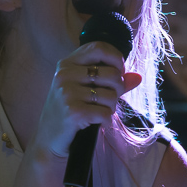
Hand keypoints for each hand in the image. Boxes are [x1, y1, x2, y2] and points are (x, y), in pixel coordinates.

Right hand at [32, 41, 142, 157]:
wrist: (48, 138)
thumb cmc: (68, 111)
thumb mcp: (84, 90)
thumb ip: (110, 81)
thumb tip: (137, 77)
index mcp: (67, 64)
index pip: (99, 48)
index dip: (116, 58)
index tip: (119, 72)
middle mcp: (65, 75)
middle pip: (111, 73)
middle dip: (119, 89)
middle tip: (110, 99)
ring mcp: (67, 93)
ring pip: (111, 95)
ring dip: (111, 108)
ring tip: (100, 113)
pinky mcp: (73, 111)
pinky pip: (105, 113)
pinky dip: (106, 121)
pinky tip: (97, 123)